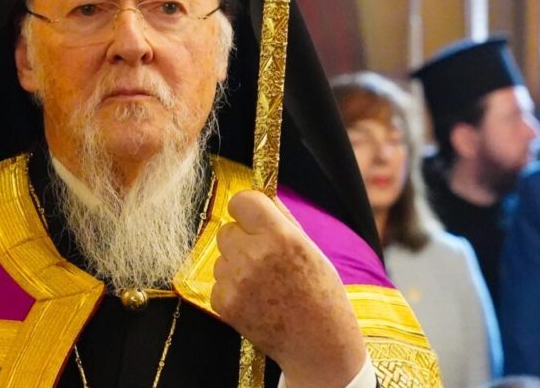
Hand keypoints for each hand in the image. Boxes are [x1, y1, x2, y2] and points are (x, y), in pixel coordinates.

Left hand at [212, 190, 366, 387]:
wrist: (319, 345)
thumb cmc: (321, 294)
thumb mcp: (312, 249)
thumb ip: (282, 219)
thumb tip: (261, 194)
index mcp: (281, 237)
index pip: (241, 200)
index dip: (248, 209)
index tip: (254, 218)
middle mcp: (255, 256)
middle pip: (227, 228)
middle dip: (242, 238)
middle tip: (265, 258)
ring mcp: (236, 281)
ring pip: (221, 256)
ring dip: (236, 264)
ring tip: (264, 284)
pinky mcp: (224, 303)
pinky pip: (217, 281)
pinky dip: (231, 288)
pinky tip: (255, 300)